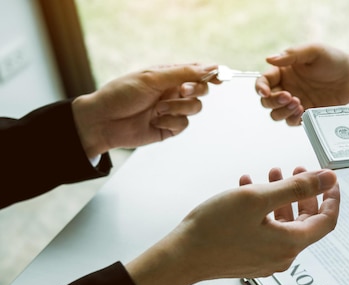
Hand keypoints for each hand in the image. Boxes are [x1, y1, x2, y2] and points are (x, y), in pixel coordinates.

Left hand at [72, 63, 218, 158]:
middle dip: (195, 90)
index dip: (211, 73)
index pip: (196, 71)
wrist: (104, 122)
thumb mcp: (152, 78)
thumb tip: (207, 68)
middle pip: (201, 90)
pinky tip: (155, 121)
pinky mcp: (169, 128)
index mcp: (168, 75)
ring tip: (158, 110)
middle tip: (182, 91)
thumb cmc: (121, 95)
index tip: (220, 75)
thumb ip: (182, 73)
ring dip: (178, 108)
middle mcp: (172, 92)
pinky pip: (184, 125)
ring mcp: (172, 110)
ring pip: (195, 108)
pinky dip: (171, 122)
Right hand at [127, 167, 339, 284]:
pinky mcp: (252, 259)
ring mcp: (267, 259)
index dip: (332, 196)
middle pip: (306, 221)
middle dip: (302, 192)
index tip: (329, 178)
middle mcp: (283, 255)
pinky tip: (249, 190)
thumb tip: (327, 179)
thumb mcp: (258, 199)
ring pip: (284, 223)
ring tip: (270, 174)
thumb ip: (296, 187)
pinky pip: (267, 231)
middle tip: (296, 169)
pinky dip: (264, 210)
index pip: (327, 220)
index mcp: (291, 243)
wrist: (182, 256)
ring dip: (280, 197)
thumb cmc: (215, 229)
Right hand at [255, 44, 348, 125]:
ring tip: (299, 103)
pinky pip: (291, 122)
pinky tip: (303, 111)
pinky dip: (293, 119)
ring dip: (283, 112)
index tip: (266, 92)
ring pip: (276, 114)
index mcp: (283, 71)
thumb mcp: (314, 51)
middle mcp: (286, 87)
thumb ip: (291, 54)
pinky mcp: (305, 113)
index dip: (260, 88)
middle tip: (290, 97)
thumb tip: (269, 59)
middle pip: (266, 101)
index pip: (263, 81)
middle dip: (274, 101)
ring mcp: (295, 102)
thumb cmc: (335, 61)